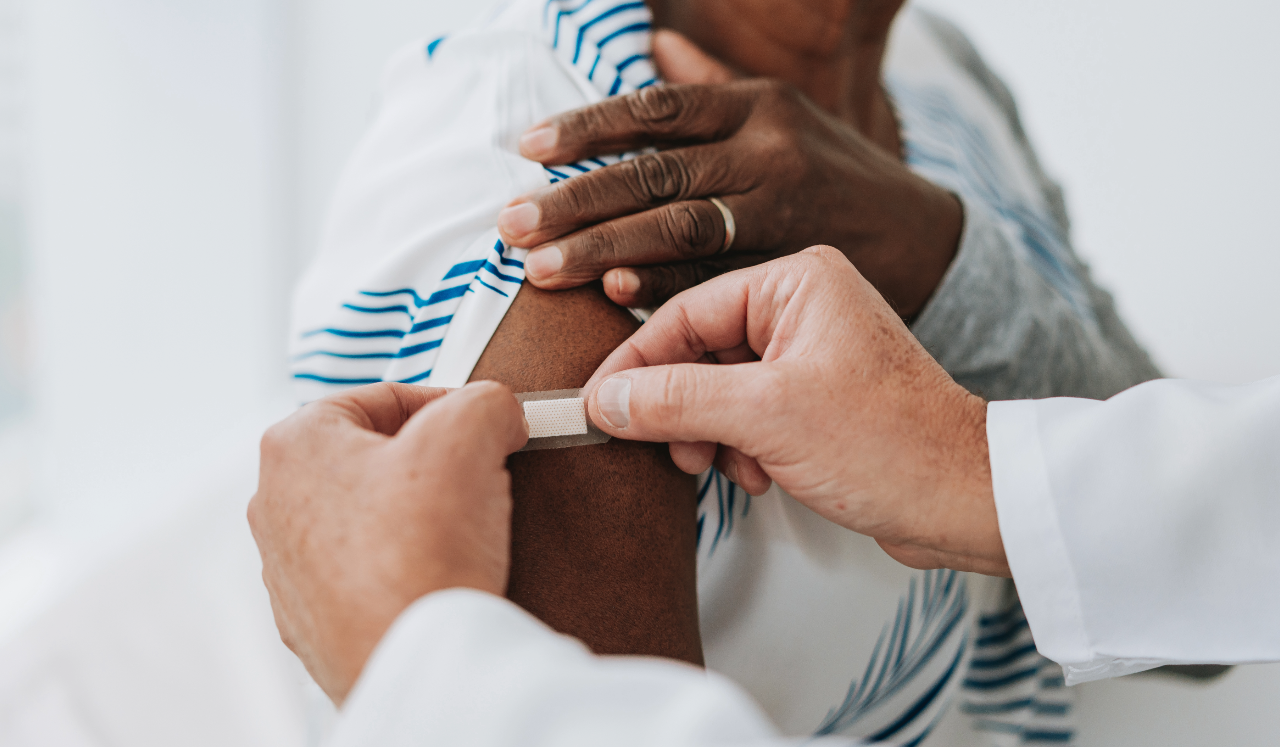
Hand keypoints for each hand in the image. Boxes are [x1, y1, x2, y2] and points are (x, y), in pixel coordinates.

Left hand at [248, 382, 527, 703]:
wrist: (412, 659)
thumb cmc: (421, 549)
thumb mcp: (470, 432)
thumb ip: (486, 401)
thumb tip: (498, 414)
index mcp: (295, 445)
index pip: (382, 399)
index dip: (447, 406)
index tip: (484, 427)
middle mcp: (274, 504)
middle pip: (372, 458)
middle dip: (430, 464)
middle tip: (477, 478)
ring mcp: (288, 569)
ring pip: (369, 516)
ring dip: (417, 516)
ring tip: (462, 532)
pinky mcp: (313, 620)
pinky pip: (367, 573)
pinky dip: (404, 567)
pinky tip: (439, 575)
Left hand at [497, 31, 960, 316]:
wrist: (923, 239)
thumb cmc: (835, 172)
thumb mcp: (785, 114)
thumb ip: (713, 86)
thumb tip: (655, 42)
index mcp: (758, 106)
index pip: (656, 110)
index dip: (587, 128)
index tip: (527, 148)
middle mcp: (768, 152)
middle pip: (655, 173)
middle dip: (576, 200)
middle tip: (512, 225)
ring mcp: (783, 212)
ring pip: (678, 229)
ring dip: (603, 249)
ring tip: (541, 269)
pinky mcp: (791, 268)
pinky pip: (716, 280)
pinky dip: (664, 289)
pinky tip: (614, 296)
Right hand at [582, 247, 1006, 575]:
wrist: (965, 501)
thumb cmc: (893, 444)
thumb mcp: (766, 417)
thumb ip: (676, 401)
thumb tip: (607, 399)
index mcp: (797, 283)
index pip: (685, 313)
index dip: (637, 364)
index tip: (599, 403)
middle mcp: (804, 307)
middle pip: (699, 352)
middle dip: (682, 408)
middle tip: (670, 447)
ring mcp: (811, 353)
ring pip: (720, 388)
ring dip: (711, 434)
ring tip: (727, 467)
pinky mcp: (817, 396)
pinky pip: (748, 413)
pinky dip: (741, 446)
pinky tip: (760, 475)